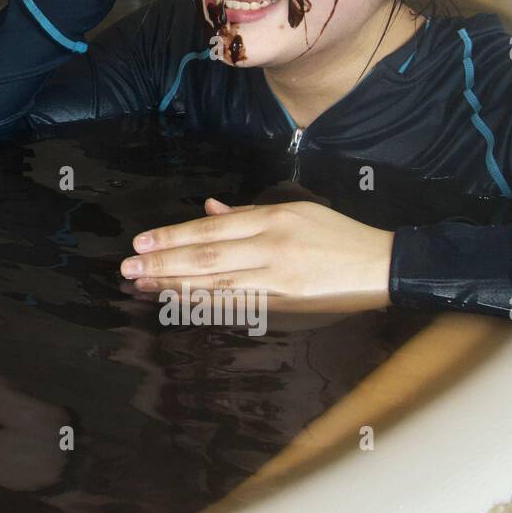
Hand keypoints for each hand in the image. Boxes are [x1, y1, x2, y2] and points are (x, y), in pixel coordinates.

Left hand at [119, 198, 394, 311]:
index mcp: (273, 219)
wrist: (382, 267)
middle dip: (164, 262)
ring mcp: (278, 279)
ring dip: (175, 285)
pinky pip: (236, 305)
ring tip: (144, 285)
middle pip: (207, 256)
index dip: (173, 235)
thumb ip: (247, 212)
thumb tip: (208, 207)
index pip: (211, 228)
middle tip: (129, 267)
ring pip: (217, 283)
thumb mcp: (296, 209)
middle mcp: (272, 248)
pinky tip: (179, 303)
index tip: (142, 242)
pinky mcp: (286, 305)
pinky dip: (204, 304)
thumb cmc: (336, 234)